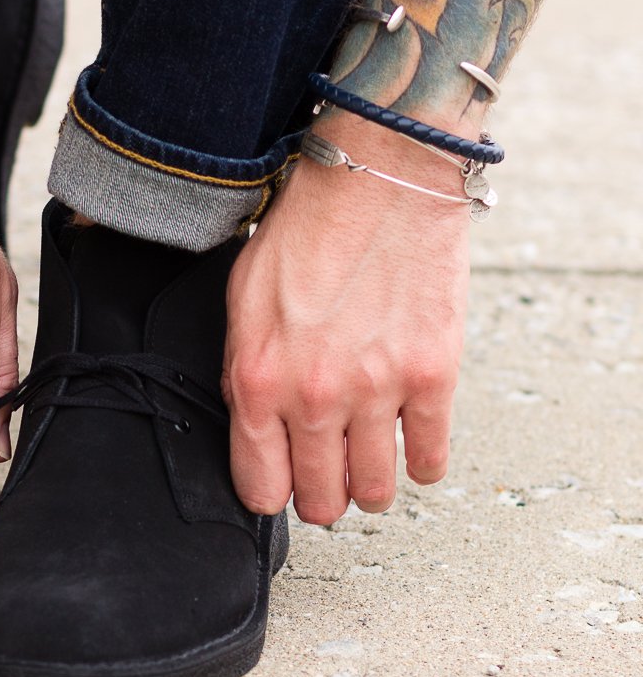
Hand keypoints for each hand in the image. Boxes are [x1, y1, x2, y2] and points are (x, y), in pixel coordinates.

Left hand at [222, 112, 470, 522]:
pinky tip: (411, 452)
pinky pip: (430, 457)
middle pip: (320, 496)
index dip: (270, 492)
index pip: (260, 483)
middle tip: (327, 484)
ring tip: (367, 475)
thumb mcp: (243, 302)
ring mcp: (377, 390)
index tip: (281, 488)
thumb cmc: (305, 230)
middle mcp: (315, 396)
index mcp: (257, 380)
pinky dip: (420, 465)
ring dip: (370, 489)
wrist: (378, 179)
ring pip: (375, 488)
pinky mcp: (432, 376)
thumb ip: (244, 369)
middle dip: (321, 497)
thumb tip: (254, 426)